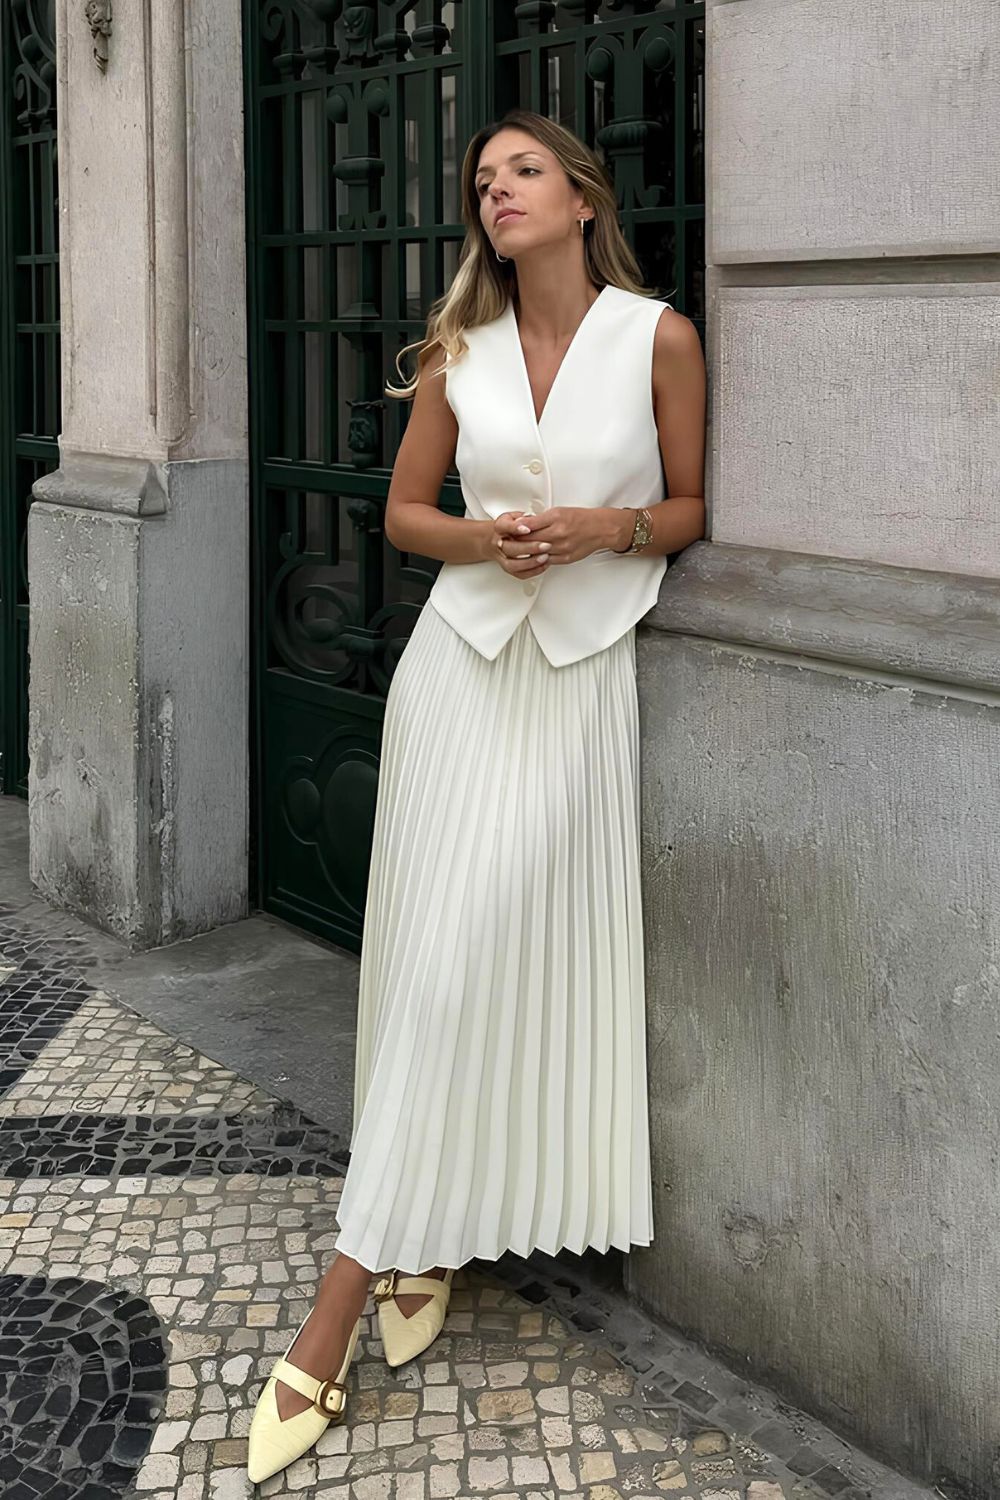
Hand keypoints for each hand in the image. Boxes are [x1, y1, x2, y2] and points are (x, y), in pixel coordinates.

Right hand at [487, 511, 550, 577]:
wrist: (497, 538)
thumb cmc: (511, 526)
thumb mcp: (516, 515)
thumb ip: (524, 517)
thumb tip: (533, 517)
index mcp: (500, 527)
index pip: (503, 527)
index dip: (515, 528)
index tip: (527, 529)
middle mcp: (498, 543)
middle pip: (509, 548)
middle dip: (529, 548)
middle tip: (546, 545)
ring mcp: (502, 558)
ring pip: (512, 564)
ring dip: (530, 562)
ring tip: (545, 557)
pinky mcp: (508, 568)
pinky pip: (518, 574)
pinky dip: (532, 571)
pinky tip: (543, 565)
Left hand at [499, 506, 626, 565]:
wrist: (600, 529)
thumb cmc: (580, 519)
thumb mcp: (559, 512)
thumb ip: (541, 519)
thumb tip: (524, 523)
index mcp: (555, 518)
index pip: (528, 525)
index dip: (516, 529)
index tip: (508, 530)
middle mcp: (558, 533)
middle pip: (530, 540)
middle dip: (517, 541)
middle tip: (507, 542)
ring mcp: (562, 547)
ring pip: (537, 553)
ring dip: (526, 552)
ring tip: (517, 551)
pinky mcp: (565, 558)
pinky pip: (546, 561)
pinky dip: (538, 559)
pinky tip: (532, 557)